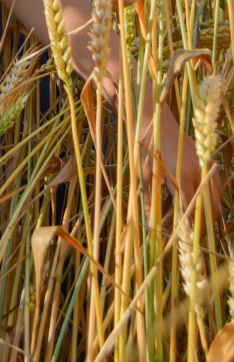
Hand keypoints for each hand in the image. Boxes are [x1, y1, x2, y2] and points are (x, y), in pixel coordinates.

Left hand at [145, 106, 222, 225]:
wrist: (157, 122)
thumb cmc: (148, 148)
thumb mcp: (144, 174)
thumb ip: (149, 199)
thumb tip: (151, 222)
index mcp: (181, 176)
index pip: (191, 209)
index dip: (190, 226)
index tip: (186, 238)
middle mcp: (199, 172)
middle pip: (210, 208)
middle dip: (204, 224)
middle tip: (194, 236)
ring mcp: (207, 166)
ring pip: (218, 198)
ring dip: (211, 213)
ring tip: (199, 224)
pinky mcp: (209, 162)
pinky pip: (217, 186)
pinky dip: (213, 199)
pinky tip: (202, 205)